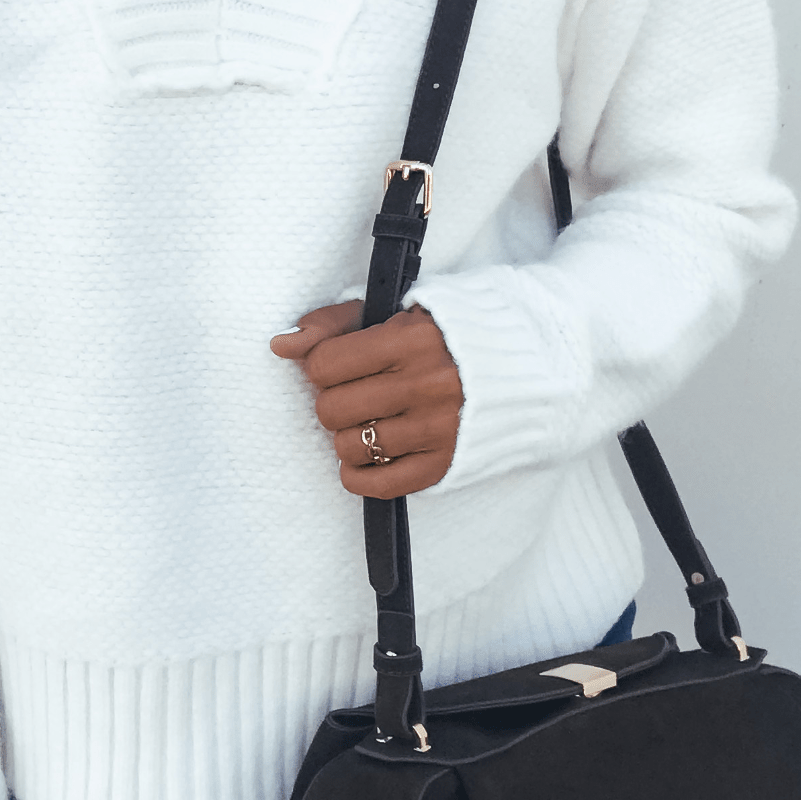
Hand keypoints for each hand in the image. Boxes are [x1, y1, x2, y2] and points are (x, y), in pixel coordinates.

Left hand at [271, 301, 462, 497]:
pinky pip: (375, 484)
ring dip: (348, 437)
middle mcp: (426, 384)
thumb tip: (280, 344)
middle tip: (355, 395)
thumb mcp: (390, 314)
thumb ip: (332, 325)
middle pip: (331, 409)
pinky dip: (359, 475)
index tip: (340, 366)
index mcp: (410, 339)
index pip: (324, 365)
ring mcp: (437, 428)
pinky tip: (368, 457)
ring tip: (368, 422)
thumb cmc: (441, 339)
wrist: (519, 368)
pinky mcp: (444, 463)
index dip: (322, 367)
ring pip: (348, 448)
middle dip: (333, 403)